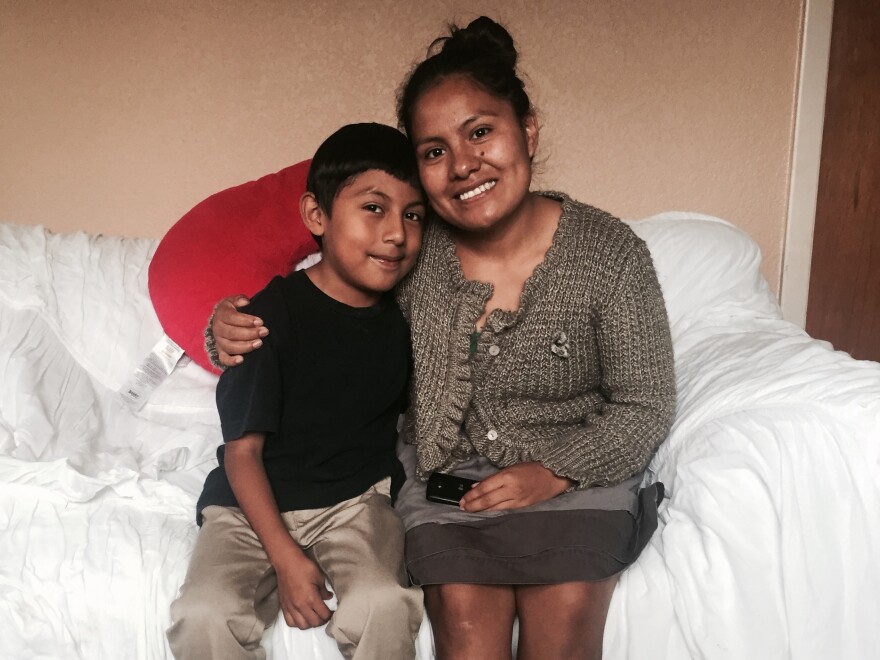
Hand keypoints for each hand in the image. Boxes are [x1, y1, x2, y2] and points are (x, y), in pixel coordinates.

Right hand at [212, 295, 267, 366]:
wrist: (220, 321)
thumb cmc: (231, 310)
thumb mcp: (233, 301)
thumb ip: (239, 299)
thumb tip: (245, 301)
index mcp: (221, 315)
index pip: (232, 318)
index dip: (246, 320)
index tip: (260, 321)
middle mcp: (218, 329)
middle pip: (232, 333)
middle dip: (250, 333)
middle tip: (264, 332)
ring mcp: (219, 341)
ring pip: (229, 346)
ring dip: (245, 346)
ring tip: (259, 343)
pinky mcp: (221, 352)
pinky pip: (223, 359)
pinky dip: (231, 361)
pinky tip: (242, 360)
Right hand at [274, 552, 333, 629]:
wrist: (287, 563)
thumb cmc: (304, 567)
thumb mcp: (319, 577)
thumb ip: (324, 590)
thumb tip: (328, 597)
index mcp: (311, 598)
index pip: (323, 615)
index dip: (330, 615)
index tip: (332, 612)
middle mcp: (300, 606)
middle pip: (314, 623)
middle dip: (322, 621)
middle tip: (325, 615)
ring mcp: (291, 607)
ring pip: (302, 626)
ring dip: (310, 624)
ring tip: (314, 617)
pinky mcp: (284, 606)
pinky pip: (290, 622)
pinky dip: (297, 623)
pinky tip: (302, 617)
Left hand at [459, 462, 573, 511]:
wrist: (554, 475)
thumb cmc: (533, 467)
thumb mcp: (512, 467)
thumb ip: (494, 477)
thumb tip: (477, 486)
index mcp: (507, 476)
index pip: (484, 487)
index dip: (472, 495)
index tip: (462, 498)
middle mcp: (511, 489)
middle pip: (487, 500)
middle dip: (473, 504)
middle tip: (462, 506)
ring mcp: (518, 500)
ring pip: (495, 508)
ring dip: (480, 510)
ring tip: (470, 510)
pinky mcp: (523, 506)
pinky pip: (504, 510)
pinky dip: (493, 511)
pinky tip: (485, 512)